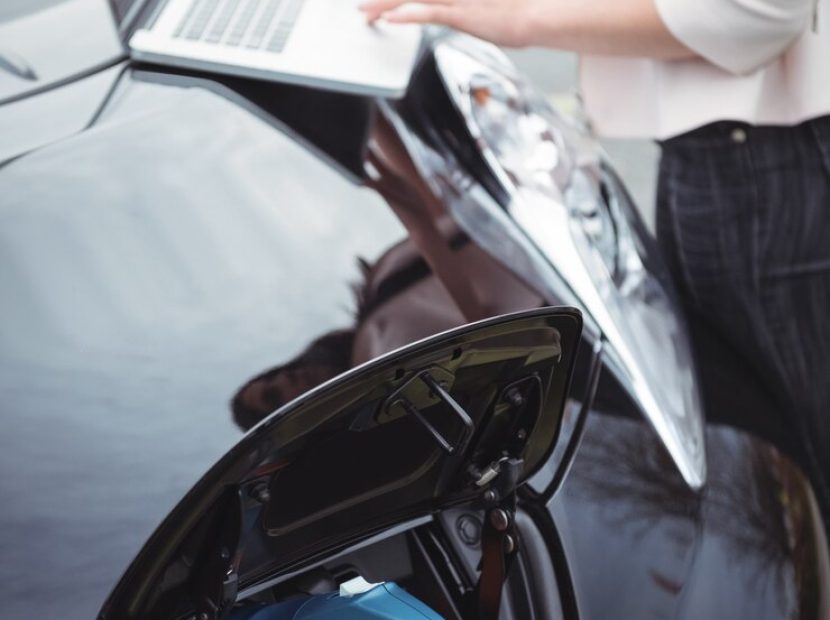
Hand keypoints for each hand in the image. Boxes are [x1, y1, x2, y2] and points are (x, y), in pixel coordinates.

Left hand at [358, 0, 535, 47]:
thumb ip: (466, 7)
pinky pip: (430, 12)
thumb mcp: (488, 5)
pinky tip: (391, 18)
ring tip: (365, 12)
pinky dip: (408, 15)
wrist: (541, 14)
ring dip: (386, 4)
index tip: (385, 3)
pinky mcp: (463, 13)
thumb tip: (462, 11)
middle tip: (363, 5)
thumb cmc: (521, 10)